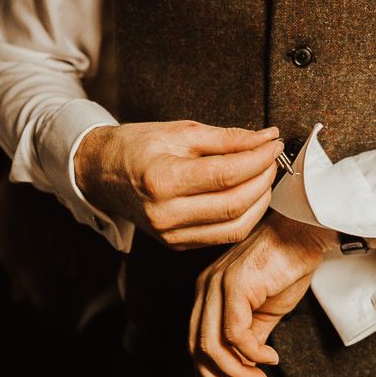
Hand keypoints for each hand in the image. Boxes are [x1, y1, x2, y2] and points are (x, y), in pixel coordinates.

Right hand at [74, 120, 283, 249]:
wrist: (101, 173)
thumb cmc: (137, 147)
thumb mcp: (181, 132)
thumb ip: (227, 138)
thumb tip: (266, 138)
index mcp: (161, 180)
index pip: (226, 175)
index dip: (258, 159)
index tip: (273, 144)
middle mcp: (165, 214)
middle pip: (234, 204)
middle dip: (263, 179)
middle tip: (272, 158)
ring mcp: (170, 235)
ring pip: (234, 227)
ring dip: (259, 201)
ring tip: (264, 175)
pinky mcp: (177, 244)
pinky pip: (223, 236)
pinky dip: (244, 216)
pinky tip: (249, 195)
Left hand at [188, 211, 337, 376]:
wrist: (303, 234)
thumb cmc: (286, 265)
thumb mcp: (264, 312)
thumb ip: (249, 337)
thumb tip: (243, 367)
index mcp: (208, 292)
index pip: (195, 340)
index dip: (203, 376)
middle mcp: (206, 287)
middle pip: (197, 348)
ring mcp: (217, 284)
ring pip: (211, 346)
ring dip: (237, 371)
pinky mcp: (235, 285)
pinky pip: (234, 333)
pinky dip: (252, 354)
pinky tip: (269, 357)